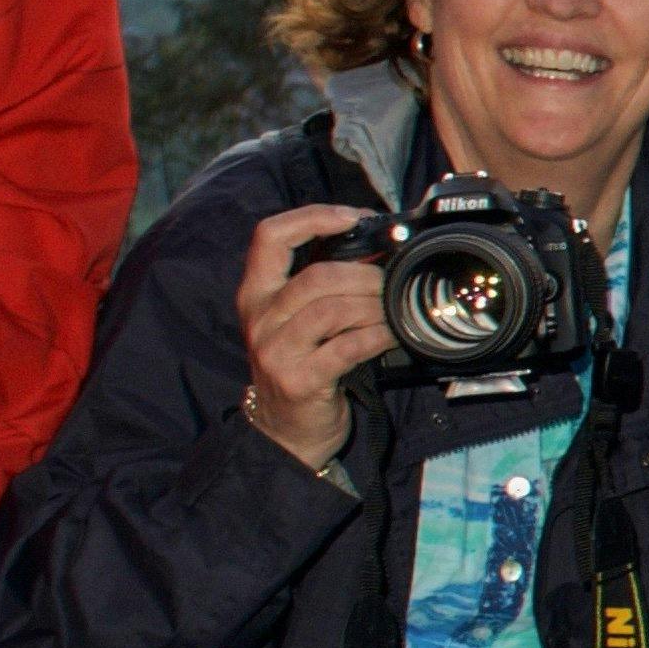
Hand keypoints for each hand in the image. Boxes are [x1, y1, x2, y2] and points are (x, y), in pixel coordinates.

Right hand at [233, 205, 397, 465]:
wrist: (285, 429)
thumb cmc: (302, 362)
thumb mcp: (297, 318)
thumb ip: (322, 282)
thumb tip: (378, 243)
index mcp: (256, 293)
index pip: (269, 236)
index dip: (312, 218)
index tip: (352, 217)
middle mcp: (259, 318)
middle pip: (315, 276)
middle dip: (364, 274)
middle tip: (390, 280)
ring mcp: (276, 351)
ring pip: (331, 309)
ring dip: (373, 305)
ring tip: (393, 308)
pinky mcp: (299, 380)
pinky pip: (348, 346)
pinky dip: (378, 335)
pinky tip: (392, 334)